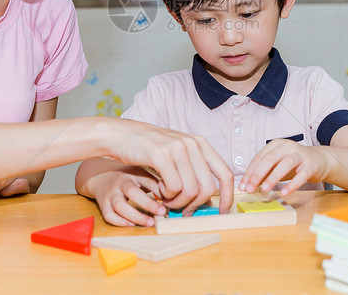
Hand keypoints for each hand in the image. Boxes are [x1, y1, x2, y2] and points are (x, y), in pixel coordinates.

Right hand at [85, 167, 164, 226]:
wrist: (101, 175)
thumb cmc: (128, 177)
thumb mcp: (142, 174)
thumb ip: (156, 183)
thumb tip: (174, 197)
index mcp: (134, 173)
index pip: (148, 181)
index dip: (160, 191)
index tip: (171, 200)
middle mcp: (121, 182)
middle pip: (132, 192)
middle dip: (148, 204)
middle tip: (162, 212)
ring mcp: (111, 194)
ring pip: (120, 206)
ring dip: (136, 215)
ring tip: (150, 222)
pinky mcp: (103, 205)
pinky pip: (109, 215)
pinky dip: (120, 222)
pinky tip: (132, 224)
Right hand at [105, 119, 233, 215]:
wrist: (119, 135)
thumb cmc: (148, 148)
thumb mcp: (177, 152)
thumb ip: (193, 168)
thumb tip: (210, 197)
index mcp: (200, 143)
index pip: (225, 174)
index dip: (228, 196)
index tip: (222, 212)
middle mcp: (193, 144)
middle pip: (208, 188)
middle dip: (195, 205)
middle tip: (183, 211)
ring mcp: (178, 148)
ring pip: (190, 191)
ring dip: (178, 202)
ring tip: (166, 200)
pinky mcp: (162, 155)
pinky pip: (173, 188)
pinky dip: (166, 196)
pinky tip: (158, 190)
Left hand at [239, 139, 329, 195]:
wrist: (319, 160)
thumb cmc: (294, 163)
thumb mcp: (277, 164)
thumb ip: (265, 171)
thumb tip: (248, 184)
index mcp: (276, 145)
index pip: (259, 157)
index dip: (250, 172)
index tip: (243, 185)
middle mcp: (287, 147)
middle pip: (270, 158)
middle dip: (257, 174)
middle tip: (250, 189)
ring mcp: (300, 155)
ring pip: (285, 164)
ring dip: (273, 177)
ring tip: (265, 189)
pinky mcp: (311, 165)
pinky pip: (301, 175)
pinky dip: (292, 184)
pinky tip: (284, 192)